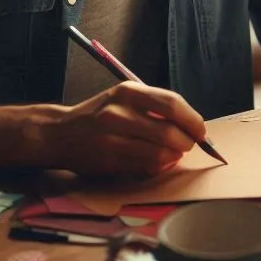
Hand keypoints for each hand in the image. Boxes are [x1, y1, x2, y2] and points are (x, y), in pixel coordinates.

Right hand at [47, 81, 202, 176]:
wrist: (59, 133)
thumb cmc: (100, 115)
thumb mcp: (124, 98)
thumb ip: (155, 107)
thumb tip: (191, 125)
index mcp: (128, 92)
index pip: (172, 104)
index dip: (192, 120)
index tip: (200, 130)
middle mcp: (119, 113)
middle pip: (169, 133)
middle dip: (186, 143)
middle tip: (187, 145)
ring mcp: (112, 139)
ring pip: (160, 154)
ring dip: (173, 157)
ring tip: (172, 154)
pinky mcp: (108, 161)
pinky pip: (145, 167)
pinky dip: (158, 167)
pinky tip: (155, 162)